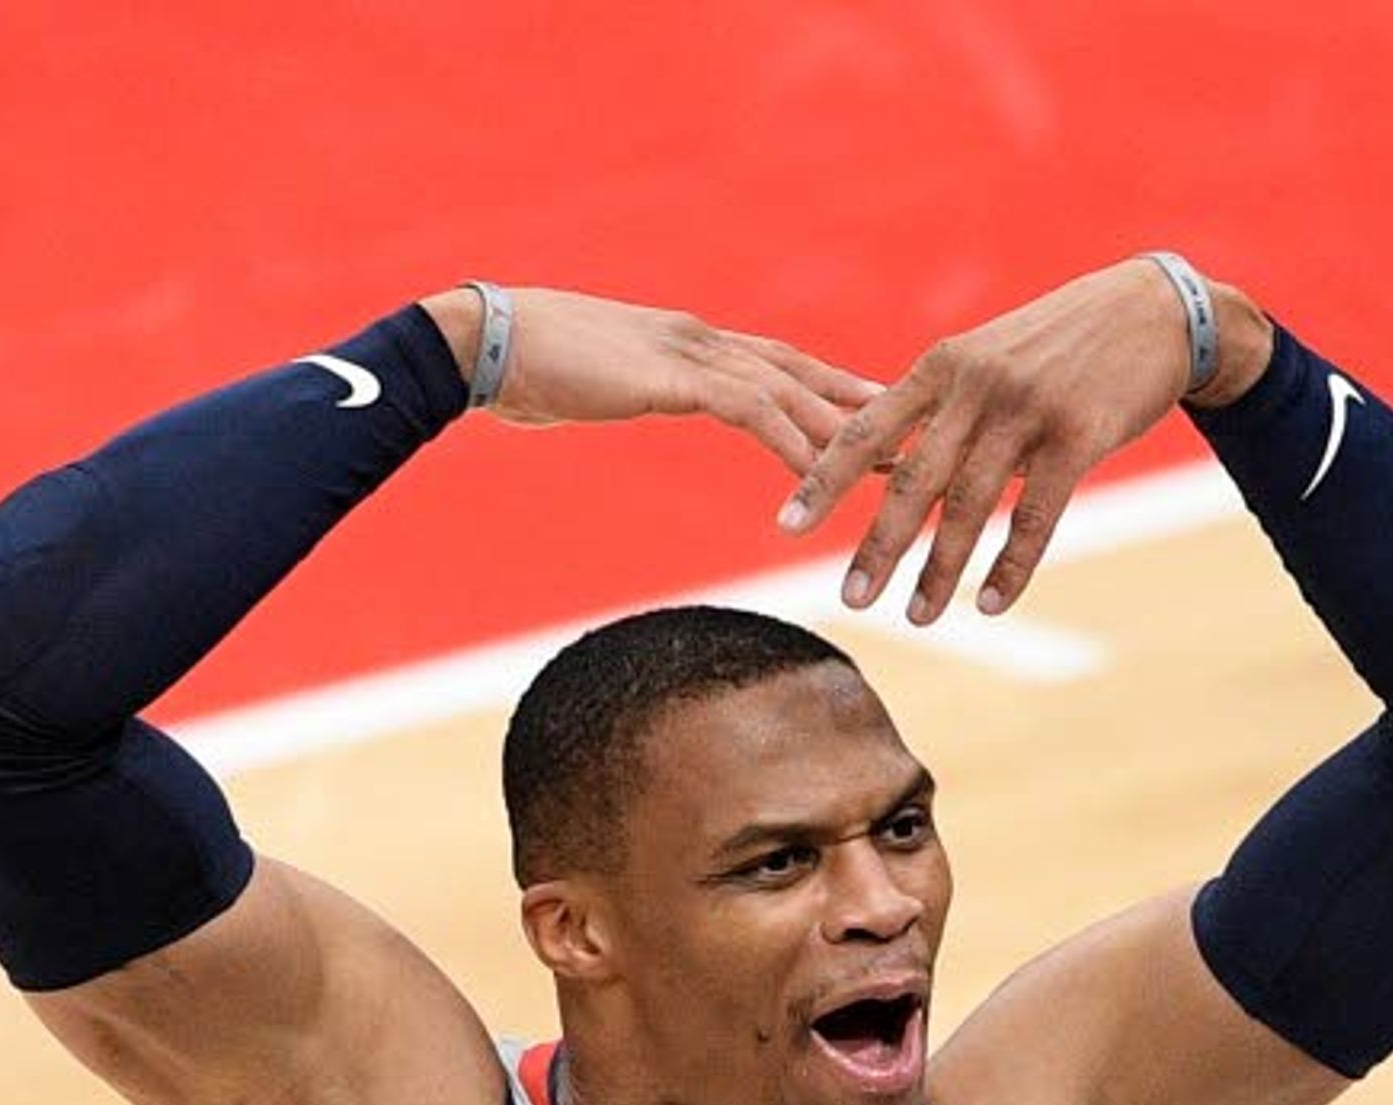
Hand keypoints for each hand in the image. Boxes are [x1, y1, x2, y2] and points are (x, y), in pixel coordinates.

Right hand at [429, 286, 877, 479]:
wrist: (482, 343)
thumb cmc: (518, 368)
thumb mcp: (587, 382)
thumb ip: (614, 386)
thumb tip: (607, 395)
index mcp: (682, 340)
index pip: (771, 360)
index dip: (824, 385)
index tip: (867, 407)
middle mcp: (697, 338)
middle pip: (798, 371)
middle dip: (855, 405)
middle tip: (910, 435)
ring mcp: (688, 353)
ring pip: (789, 391)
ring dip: (841, 431)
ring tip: (889, 466)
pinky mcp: (674, 378)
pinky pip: (753, 412)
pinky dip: (790, 445)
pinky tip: (819, 477)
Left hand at [777, 258, 1259, 621]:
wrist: (1154, 310)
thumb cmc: (1060, 343)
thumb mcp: (988, 356)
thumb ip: (938, 405)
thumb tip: (880, 462)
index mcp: (943, 366)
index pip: (866, 428)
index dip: (823, 480)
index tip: (786, 526)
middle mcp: (976, 386)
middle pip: (912, 478)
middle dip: (878, 545)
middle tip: (850, 599)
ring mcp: (1027, 411)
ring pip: (970, 504)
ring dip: (940, 569)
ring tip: (917, 617)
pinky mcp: (1078, 435)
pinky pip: (1036, 515)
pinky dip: (1010, 565)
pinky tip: (990, 604)